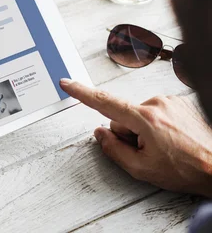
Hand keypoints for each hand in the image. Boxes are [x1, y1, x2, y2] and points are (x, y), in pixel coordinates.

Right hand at [60, 79, 211, 196]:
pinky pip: (156, 112)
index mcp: (145, 119)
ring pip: (140, 115)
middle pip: (123, 116)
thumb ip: (114, 150)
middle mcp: (157, 103)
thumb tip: (101, 134)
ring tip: (165, 148)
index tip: (67, 84)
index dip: (82, 93)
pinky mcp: (181, 103)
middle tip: (148, 152)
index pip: (104, 102)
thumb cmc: (188, 170)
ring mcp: (171, 102)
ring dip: (145, 130)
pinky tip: (172, 140)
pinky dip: (159, 126)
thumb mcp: (142, 169)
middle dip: (128, 133)